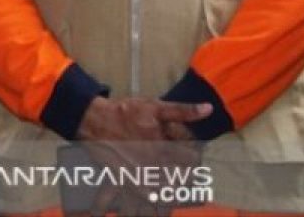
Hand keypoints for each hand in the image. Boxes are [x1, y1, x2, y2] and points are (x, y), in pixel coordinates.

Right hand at [77, 97, 207, 215]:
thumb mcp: (155, 106)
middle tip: (180, 167)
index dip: (193, 155)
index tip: (189, 153)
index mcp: (167, 144)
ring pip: (167, 188)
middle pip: (182, 176)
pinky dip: (155, 196)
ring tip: (168, 179)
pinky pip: (148, 196)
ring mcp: (142, 172)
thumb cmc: (125, 112)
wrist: (94, 120)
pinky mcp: (128, 179)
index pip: (193, 158)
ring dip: (172, 185)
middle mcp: (157, 162)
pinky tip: (156, 193)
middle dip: (185, 172)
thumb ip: (182, 111)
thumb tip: (209, 109)